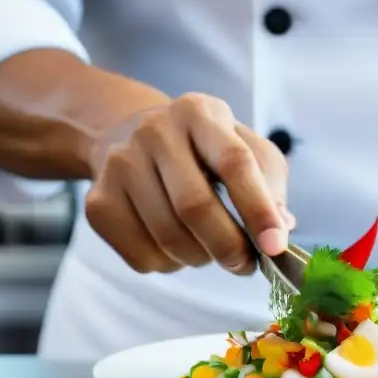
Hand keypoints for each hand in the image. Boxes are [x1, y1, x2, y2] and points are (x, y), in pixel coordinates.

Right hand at [84, 92, 292, 274]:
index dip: (258, 209)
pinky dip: (170, 265)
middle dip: (228, 246)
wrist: (127, 134)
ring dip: (200, 258)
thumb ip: (269, 183)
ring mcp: (119, 166)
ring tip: (208, 248)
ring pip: (168, 238)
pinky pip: (142, 256)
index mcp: (199, 113)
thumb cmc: (201, 149)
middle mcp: (154, 132)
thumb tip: (280, 227)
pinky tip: (176, 247)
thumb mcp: (243, 146)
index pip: (234, 162)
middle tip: (244, 264)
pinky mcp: (97, 202)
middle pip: (194, 206)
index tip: (275, 247)